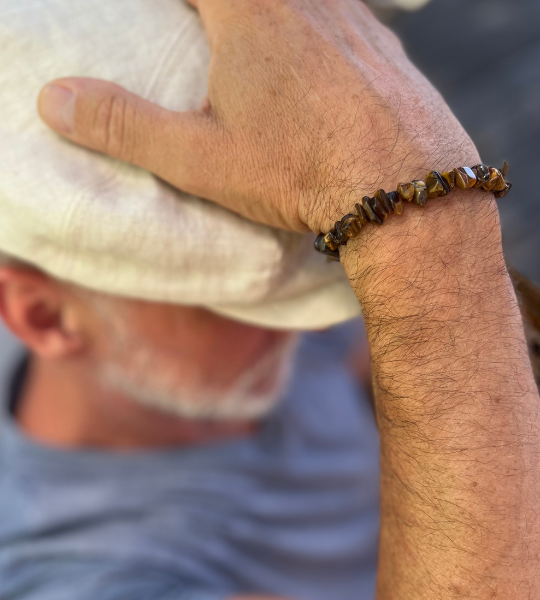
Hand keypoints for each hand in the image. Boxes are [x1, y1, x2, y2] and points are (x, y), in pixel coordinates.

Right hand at [38, 0, 476, 233]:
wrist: (406, 190)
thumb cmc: (301, 172)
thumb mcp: (202, 159)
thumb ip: (126, 127)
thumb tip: (54, 100)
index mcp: (249, 10)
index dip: (174, 4)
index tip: (163, 21)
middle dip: (220, 13)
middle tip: (208, 37)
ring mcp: (353, 15)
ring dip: (272, 18)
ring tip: (259, 59)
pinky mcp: (384, 45)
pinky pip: (343, 16)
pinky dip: (319, 28)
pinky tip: (318, 67)